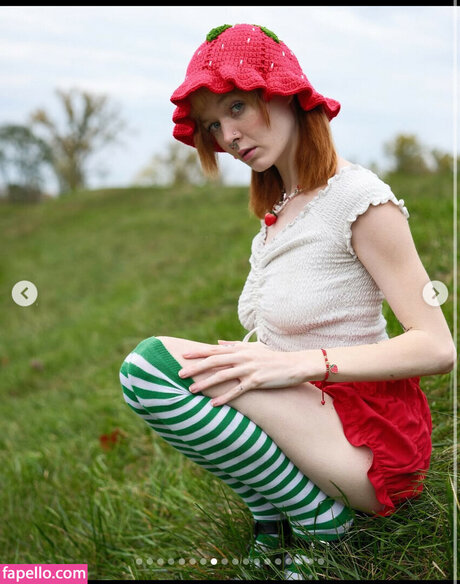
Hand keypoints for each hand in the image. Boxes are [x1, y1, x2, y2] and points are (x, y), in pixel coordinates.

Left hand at [178, 340, 306, 405]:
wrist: (293, 364)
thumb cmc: (272, 357)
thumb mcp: (253, 348)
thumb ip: (234, 345)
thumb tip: (217, 343)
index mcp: (239, 350)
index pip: (214, 350)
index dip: (198, 353)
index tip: (183, 355)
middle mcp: (242, 357)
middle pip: (214, 362)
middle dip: (196, 368)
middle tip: (180, 374)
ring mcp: (249, 369)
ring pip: (222, 376)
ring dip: (205, 383)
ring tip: (191, 390)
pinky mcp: (256, 381)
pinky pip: (237, 390)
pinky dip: (224, 397)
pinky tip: (213, 403)